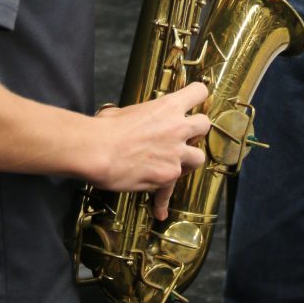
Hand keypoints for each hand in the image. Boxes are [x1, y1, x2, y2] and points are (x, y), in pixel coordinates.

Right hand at [89, 81, 210, 218]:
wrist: (98, 151)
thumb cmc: (105, 128)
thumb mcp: (122, 111)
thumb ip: (135, 115)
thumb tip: (125, 119)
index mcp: (168, 107)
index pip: (198, 92)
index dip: (196, 96)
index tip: (192, 103)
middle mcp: (178, 128)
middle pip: (205, 125)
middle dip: (197, 130)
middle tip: (184, 135)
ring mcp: (176, 153)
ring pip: (199, 158)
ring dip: (188, 161)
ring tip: (173, 164)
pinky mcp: (168, 175)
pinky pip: (170, 191)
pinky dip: (163, 201)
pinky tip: (159, 210)